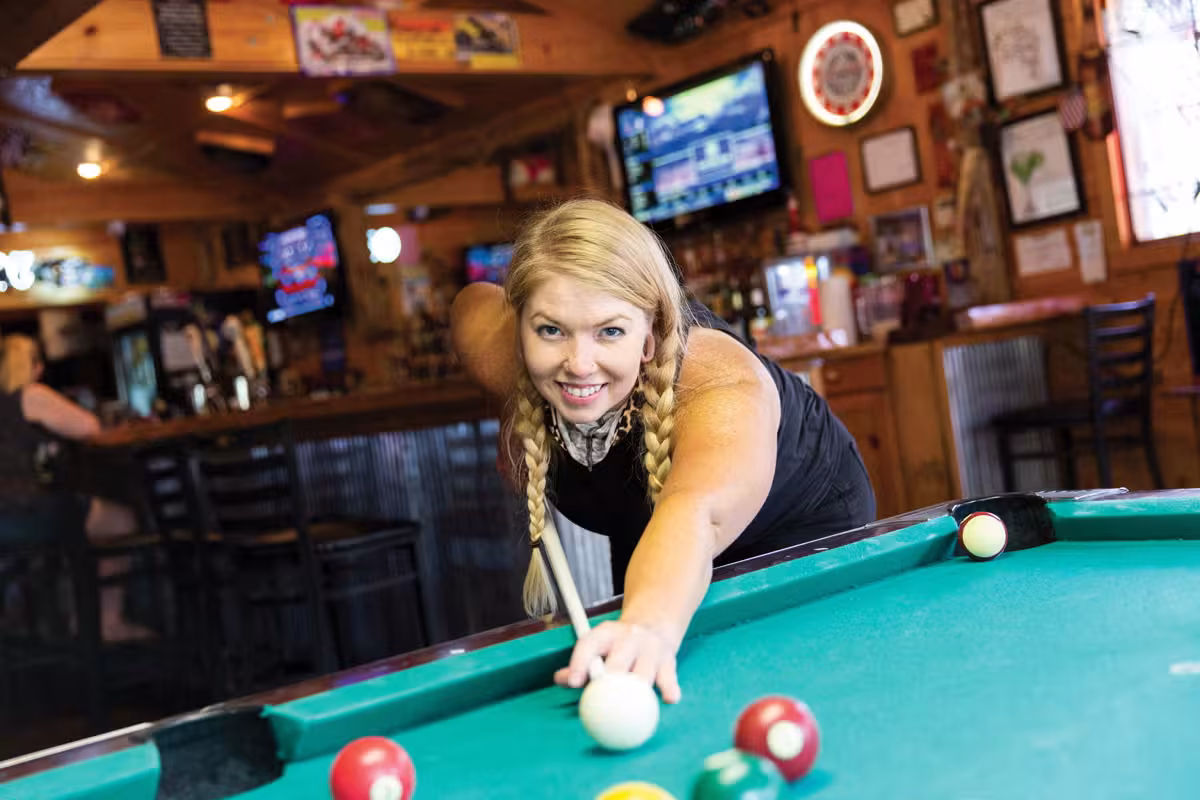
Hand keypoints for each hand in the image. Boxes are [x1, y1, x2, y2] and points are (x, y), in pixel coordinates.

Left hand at [554, 618, 682, 703]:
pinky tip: (669, 698)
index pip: (590, 644)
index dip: (580, 663)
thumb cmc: (619, 643)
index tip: (573, 682)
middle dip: (610, 679)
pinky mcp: (668, 660)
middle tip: (602, 699)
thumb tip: (560, 680)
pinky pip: (668, 676)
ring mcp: (650, 648)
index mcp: (606, 633)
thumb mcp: (599, 644)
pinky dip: (669, 688)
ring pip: (644, 672)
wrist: (654, 623)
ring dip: (638, 689)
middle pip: (618, 660)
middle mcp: (629, 637)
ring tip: (633, 709)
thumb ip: (581, 663)